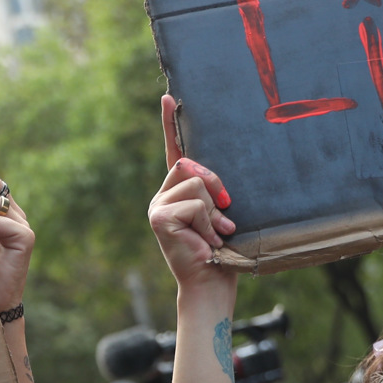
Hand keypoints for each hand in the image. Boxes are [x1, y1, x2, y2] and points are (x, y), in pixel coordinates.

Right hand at [148, 96, 235, 285]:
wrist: (211, 285)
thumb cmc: (222, 253)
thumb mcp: (220, 216)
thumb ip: (214, 194)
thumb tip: (216, 185)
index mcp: (177, 193)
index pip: (173, 152)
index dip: (170, 124)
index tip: (169, 97)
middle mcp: (162, 197)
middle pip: (190, 165)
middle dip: (215, 185)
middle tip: (225, 213)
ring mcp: (157, 207)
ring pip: (196, 184)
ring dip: (214, 212)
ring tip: (216, 235)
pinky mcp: (159, 217)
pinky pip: (194, 204)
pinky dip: (208, 223)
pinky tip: (206, 242)